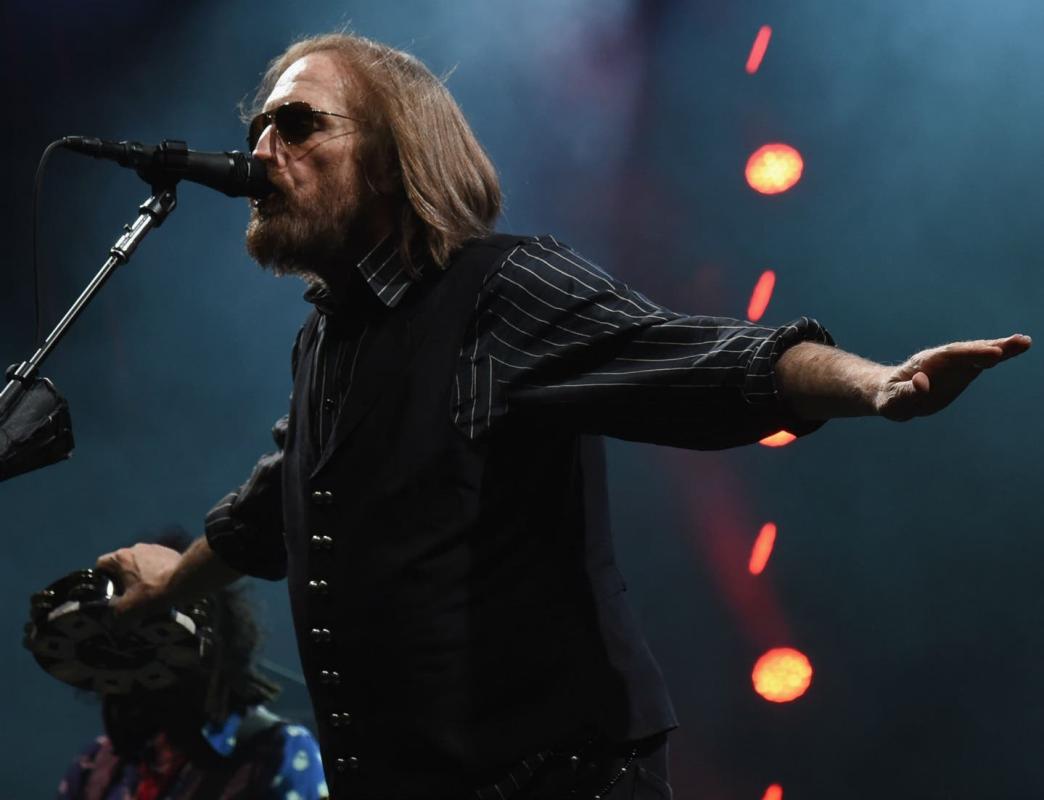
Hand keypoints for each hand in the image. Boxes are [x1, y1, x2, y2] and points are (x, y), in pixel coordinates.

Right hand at [96, 543, 181, 619]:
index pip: (101, 564)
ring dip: (140, 575)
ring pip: (140, 562)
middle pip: (122, 564)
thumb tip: (113, 625)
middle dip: (122, 579)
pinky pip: (157, 562)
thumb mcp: (127, 609)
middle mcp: (136, 548)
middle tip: (127, 595)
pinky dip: (156, 572)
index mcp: (121, 557)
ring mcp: (154, 548)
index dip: (101, 578)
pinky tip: (162, 585)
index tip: (107, 591)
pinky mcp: (170, 552)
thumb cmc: (151, 592)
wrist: (184, 581)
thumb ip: (114, 616)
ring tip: (147, 592)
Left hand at [875, 334, 1030, 420]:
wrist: (890, 394)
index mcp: (925, 364)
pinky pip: (982, 362)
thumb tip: (923, 384)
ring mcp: (954, 365)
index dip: (973, 354)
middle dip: (993, 346)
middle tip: (1020, 342)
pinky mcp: (961, 372)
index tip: (994, 354)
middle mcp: (942, 360)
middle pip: (969, 350)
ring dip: (1001, 348)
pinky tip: (1016, 349)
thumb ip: (906, 393)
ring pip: (978, 354)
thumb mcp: (892, 400)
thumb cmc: (889, 398)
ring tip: (1024, 342)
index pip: (951, 356)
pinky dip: (998, 356)